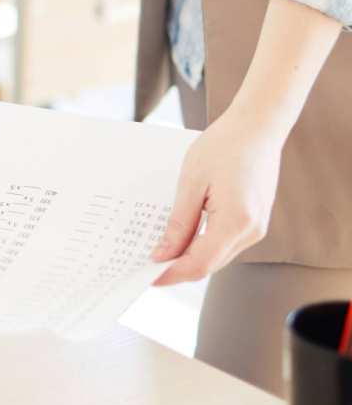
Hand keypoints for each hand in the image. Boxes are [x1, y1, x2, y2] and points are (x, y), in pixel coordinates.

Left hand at [152, 107, 283, 285]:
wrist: (257, 127)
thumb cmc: (224, 146)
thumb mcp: (191, 183)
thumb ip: (179, 224)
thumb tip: (164, 254)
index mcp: (236, 222)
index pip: (200, 264)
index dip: (173, 274)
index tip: (148, 277)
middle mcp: (252, 231)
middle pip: (210, 263)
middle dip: (178, 268)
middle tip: (146, 266)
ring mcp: (257, 227)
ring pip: (218, 255)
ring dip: (191, 257)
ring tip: (160, 251)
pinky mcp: (256, 220)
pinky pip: (226, 242)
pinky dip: (204, 244)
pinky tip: (184, 236)